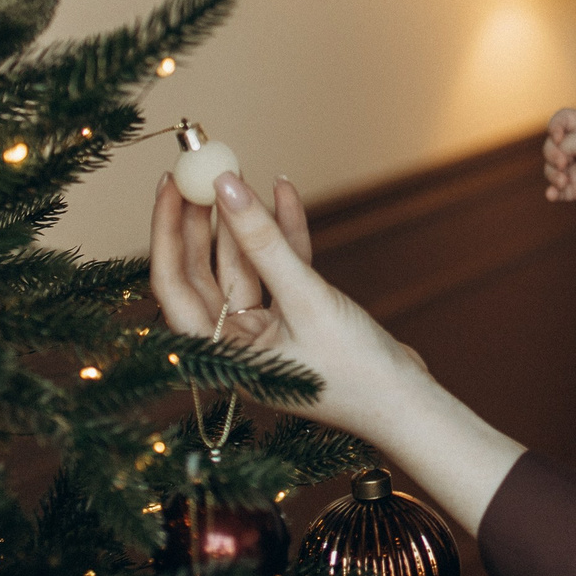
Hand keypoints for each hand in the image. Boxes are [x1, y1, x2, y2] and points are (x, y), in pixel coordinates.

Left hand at [152, 173, 527, 531]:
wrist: (408, 404)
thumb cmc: (354, 371)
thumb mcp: (306, 299)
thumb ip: (264, 242)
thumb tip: (226, 187)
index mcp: (220, 352)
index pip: (173, 283)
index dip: (166, 232)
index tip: (171, 184)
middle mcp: (235, 341)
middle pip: (204, 270)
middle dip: (203, 220)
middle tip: (201, 171)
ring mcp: (266, 328)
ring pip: (242, 264)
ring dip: (244, 221)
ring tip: (239, 173)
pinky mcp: (297, 315)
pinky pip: (279, 267)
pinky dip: (283, 233)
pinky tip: (283, 192)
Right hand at [543, 108, 575, 203]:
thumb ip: (565, 145)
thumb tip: (557, 163)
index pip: (562, 120)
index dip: (555, 126)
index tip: (558, 137)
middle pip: (550, 147)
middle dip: (552, 155)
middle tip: (563, 163)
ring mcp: (575, 168)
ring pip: (551, 170)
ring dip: (553, 175)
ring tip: (564, 181)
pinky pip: (558, 191)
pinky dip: (553, 193)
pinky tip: (552, 195)